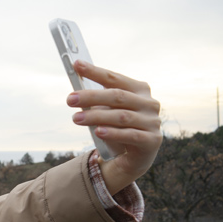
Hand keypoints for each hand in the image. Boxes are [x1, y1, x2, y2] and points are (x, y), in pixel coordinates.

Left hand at [69, 60, 162, 193]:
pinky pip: (130, 135)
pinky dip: (113, 133)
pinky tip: (98, 132)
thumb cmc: (118, 128)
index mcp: (139, 90)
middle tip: (70, 99)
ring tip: (76, 118)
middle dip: (91, 96)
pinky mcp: (152, 140)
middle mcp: (149, 103)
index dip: (95, 72)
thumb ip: (97, 102)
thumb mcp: (107, 112)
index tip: (76, 64)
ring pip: (121, 116)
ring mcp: (152, 122)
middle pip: (118, 96)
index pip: (115, 79)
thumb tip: (75, 94)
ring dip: (96, 116)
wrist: (133, 157)